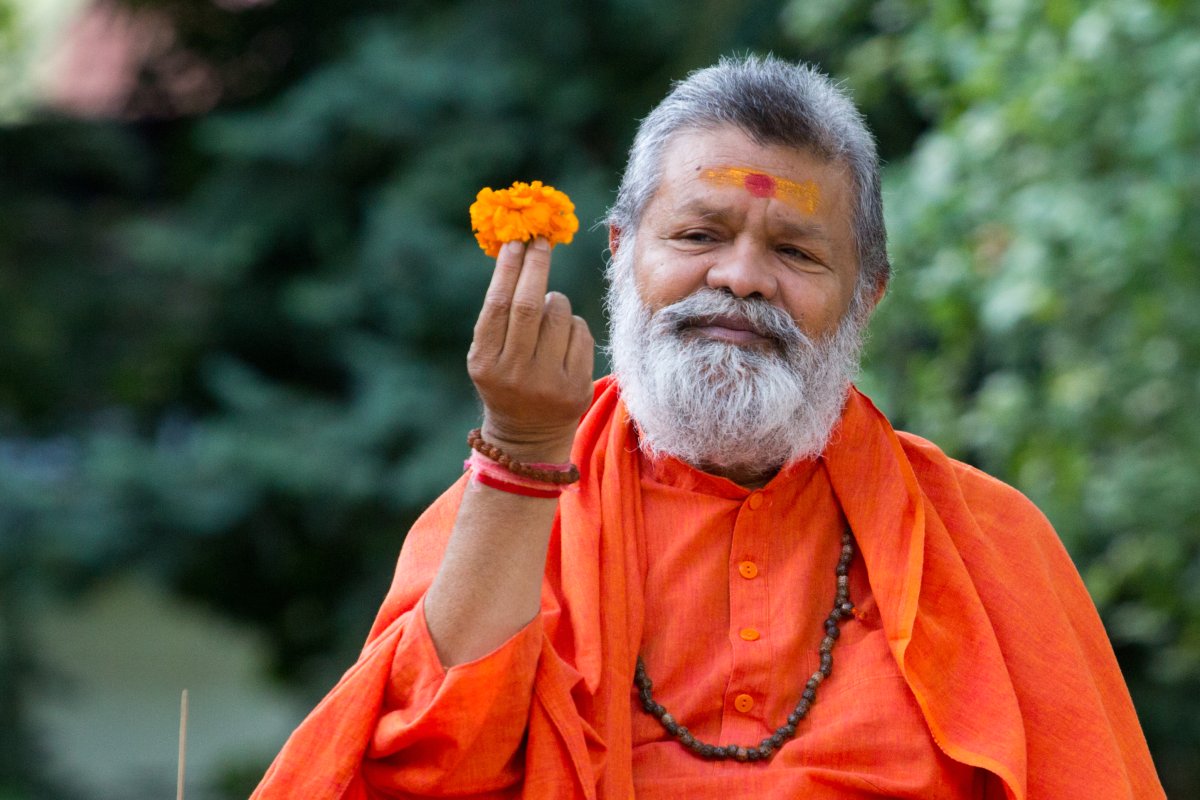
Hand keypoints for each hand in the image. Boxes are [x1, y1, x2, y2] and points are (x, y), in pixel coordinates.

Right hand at [467, 238, 594, 461]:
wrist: (528, 437)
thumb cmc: (505, 380)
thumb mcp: (488, 355)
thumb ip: (498, 316)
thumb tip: (519, 255)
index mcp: (485, 363)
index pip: (498, 307)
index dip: (508, 271)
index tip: (516, 242)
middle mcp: (515, 374)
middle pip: (528, 306)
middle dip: (536, 266)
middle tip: (540, 241)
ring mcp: (548, 383)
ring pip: (559, 315)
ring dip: (555, 301)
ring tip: (548, 312)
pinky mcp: (575, 389)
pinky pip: (580, 333)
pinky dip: (573, 325)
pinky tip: (563, 338)